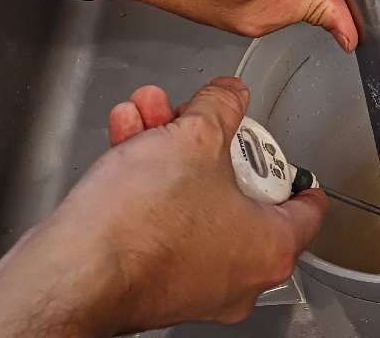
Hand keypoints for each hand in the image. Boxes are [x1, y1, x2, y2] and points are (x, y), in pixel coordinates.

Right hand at [0, 78, 322, 337]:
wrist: (73, 269)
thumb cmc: (141, 223)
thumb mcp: (195, 136)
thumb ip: (221, 107)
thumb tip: (228, 95)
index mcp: (269, 248)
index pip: (305, 208)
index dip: (295, 171)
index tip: (288, 160)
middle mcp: (236, 276)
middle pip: (236, 191)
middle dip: (205, 138)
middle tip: (193, 113)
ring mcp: (192, 284)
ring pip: (191, 199)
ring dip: (168, 148)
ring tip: (148, 112)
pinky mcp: (150, 282)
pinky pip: (160, 220)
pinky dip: (147, 179)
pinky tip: (127, 138)